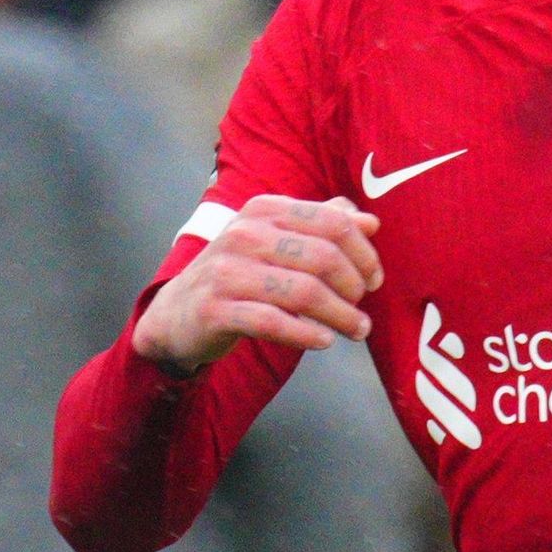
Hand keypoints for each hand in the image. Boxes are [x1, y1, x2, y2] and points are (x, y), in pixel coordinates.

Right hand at [133, 194, 379, 370]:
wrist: (176, 313)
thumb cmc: (236, 275)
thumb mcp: (274, 241)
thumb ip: (320, 226)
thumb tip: (370, 222)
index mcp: (264, 209)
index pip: (332, 222)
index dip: (363, 253)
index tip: (375, 279)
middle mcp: (244, 234)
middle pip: (322, 257)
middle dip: (354, 287)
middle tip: (363, 311)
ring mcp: (227, 272)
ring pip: (302, 292)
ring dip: (339, 315)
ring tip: (356, 330)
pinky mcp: (215, 310)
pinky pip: (273, 322)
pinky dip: (306, 334)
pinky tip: (324, 341)